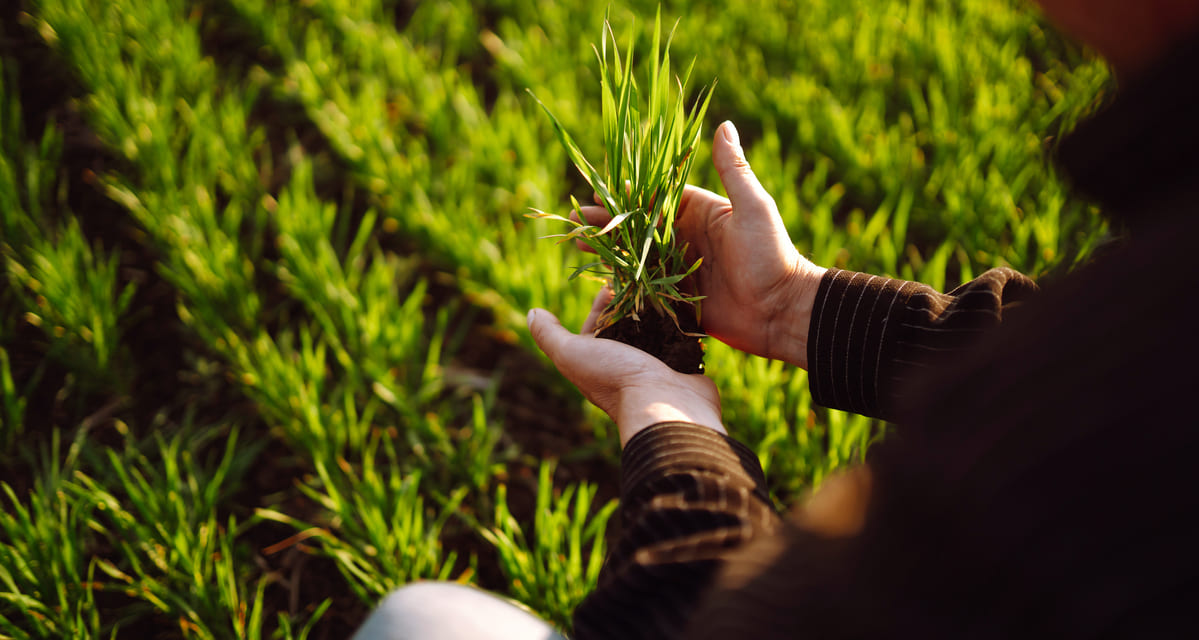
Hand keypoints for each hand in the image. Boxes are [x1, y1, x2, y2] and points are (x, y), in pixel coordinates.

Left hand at [528, 287, 724, 446]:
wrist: (665, 405)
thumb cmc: (614, 377)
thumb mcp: (572, 354)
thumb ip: (550, 335)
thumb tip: (533, 313)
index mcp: (596, 364)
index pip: (595, 326)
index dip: (601, 303)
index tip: (613, 282)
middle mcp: (624, 367)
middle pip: (626, 327)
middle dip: (631, 303)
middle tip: (642, 280)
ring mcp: (654, 368)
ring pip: (654, 331)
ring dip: (657, 310)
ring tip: (662, 287)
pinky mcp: (681, 366)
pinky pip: (680, 338)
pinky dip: (680, 322)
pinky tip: (683, 304)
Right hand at [577, 121, 825, 367]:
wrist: (782, 312)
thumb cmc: (772, 256)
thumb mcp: (753, 208)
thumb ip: (734, 170)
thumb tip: (724, 125)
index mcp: (700, 212)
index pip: (656, 196)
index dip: (628, 193)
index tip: (599, 189)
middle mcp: (686, 237)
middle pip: (638, 224)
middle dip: (608, 220)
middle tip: (578, 217)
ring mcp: (680, 268)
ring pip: (635, 253)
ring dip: (607, 247)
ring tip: (577, 241)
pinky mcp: (678, 297)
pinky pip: (644, 285)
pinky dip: (622, 279)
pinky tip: (596, 274)